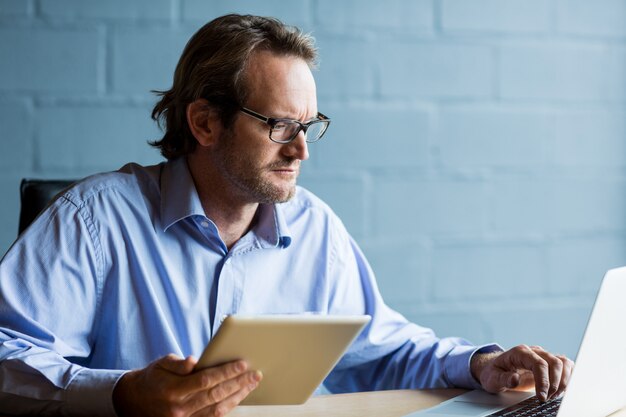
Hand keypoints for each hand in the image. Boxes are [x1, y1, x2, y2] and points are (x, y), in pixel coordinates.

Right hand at [112, 354, 261, 416]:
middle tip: (255, 374)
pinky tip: (238, 397)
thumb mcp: (161, 364)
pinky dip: (228, 408)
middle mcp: (180, 408)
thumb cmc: (152, 378)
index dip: (226, 372)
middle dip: (238, 383)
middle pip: (216, 395)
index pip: (206, 380)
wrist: (134, 401)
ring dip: (238, 396)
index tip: (243, 364)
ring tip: (251, 384)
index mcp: (173, 390)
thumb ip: (178, 363)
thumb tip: (194, 360)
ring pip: (218, 409)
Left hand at [471, 345, 573, 401]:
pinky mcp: (548, 363)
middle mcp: (533, 351)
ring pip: (563, 362)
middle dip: (554, 384)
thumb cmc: (494, 372)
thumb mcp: (492, 378)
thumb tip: (514, 379)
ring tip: (553, 395)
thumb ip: (502, 379)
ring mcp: (542, 356)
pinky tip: (560, 390)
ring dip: (563, 381)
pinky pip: (565, 365)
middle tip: (546, 398)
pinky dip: (567, 378)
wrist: (495, 368)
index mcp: (520, 352)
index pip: (539, 363)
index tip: (542, 396)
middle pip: (555, 362)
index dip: (544, 381)